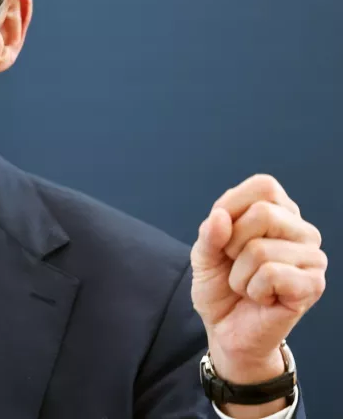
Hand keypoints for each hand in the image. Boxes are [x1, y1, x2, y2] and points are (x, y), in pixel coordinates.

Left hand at [191, 174, 326, 386]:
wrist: (227, 330)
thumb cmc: (220, 288)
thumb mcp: (203, 255)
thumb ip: (208, 233)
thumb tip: (220, 216)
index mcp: (280, 212)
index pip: (264, 185)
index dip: (232, 207)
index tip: (223, 236)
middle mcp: (302, 230)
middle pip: (263, 213)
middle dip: (232, 245)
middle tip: (236, 265)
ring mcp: (312, 258)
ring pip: (261, 249)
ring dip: (240, 274)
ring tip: (248, 285)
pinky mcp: (313, 285)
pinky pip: (272, 274)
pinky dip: (253, 289)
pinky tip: (261, 298)